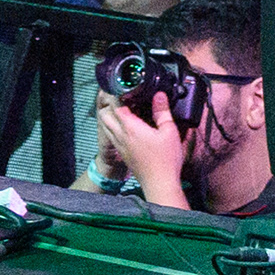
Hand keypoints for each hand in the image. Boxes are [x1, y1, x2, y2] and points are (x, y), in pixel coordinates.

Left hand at [95, 88, 190, 205]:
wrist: (159, 184)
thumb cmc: (165, 160)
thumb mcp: (169, 131)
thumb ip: (162, 111)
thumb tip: (159, 95)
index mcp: (130, 128)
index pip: (116, 106)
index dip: (120, 96)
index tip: (128, 90)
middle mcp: (120, 136)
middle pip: (105, 116)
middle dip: (111, 106)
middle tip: (125, 101)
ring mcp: (120, 147)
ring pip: (106, 128)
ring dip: (112, 118)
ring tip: (127, 114)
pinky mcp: (123, 155)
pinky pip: (113, 138)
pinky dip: (116, 130)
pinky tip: (130, 130)